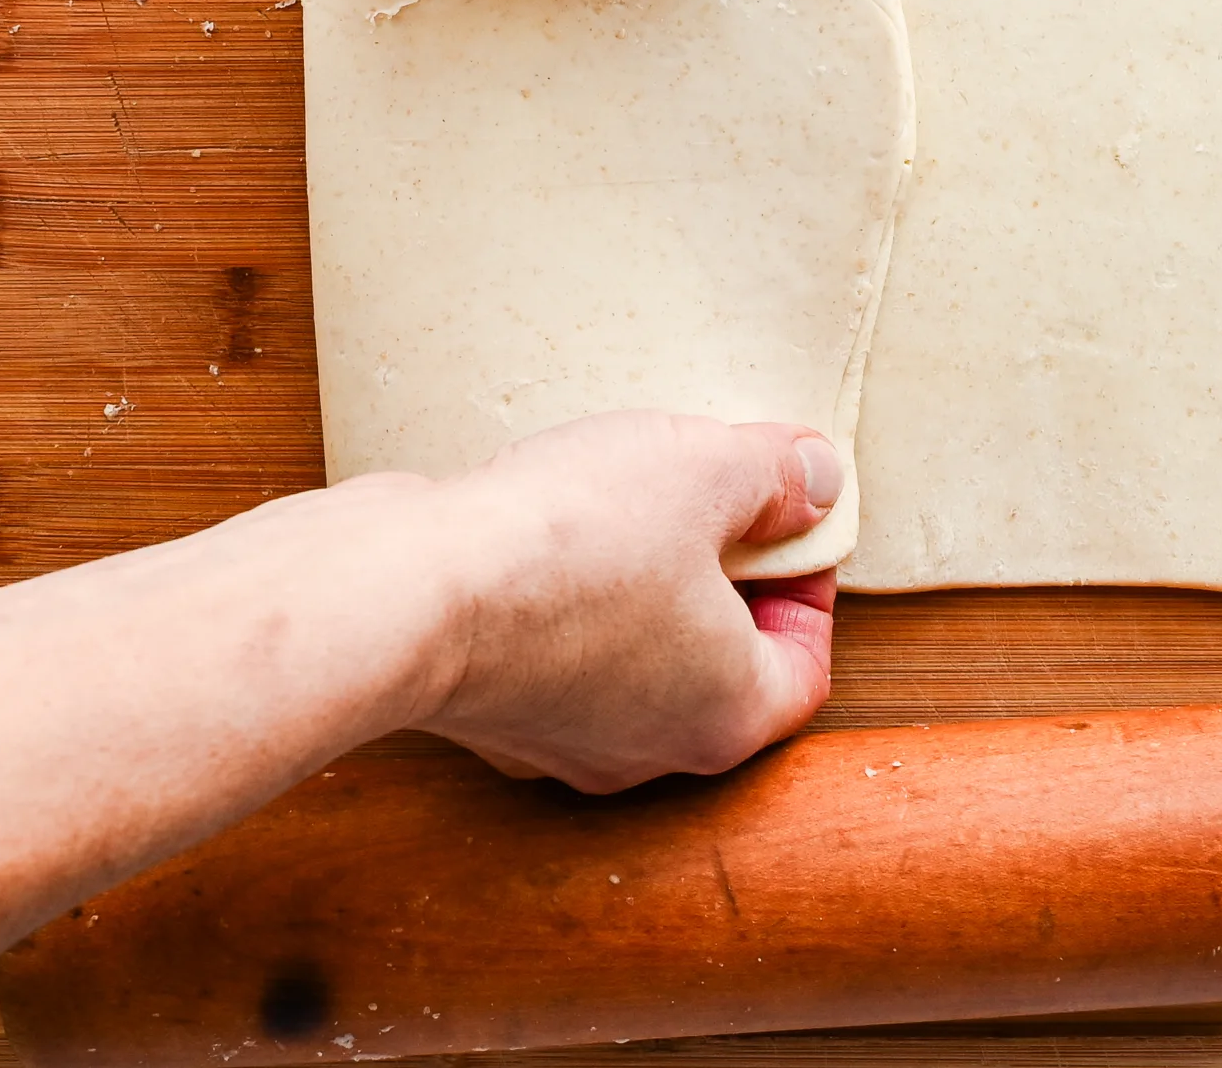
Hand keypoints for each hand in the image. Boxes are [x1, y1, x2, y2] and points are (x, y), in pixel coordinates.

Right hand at [381, 410, 839, 792]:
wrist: (404, 591)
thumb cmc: (568, 545)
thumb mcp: (705, 471)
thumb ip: (777, 474)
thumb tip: (816, 478)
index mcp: (725, 716)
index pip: (805, 669)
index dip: (809, 585)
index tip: (788, 516)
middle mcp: (645, 750)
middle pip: (718, 665)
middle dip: (722, 577)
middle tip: (710, 498)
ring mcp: (557, 738)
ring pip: (630, 658)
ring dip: (640, 585)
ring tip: (626, 502)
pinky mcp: (487, 707)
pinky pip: (552, 650)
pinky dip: (564, 597)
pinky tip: (545, 529)